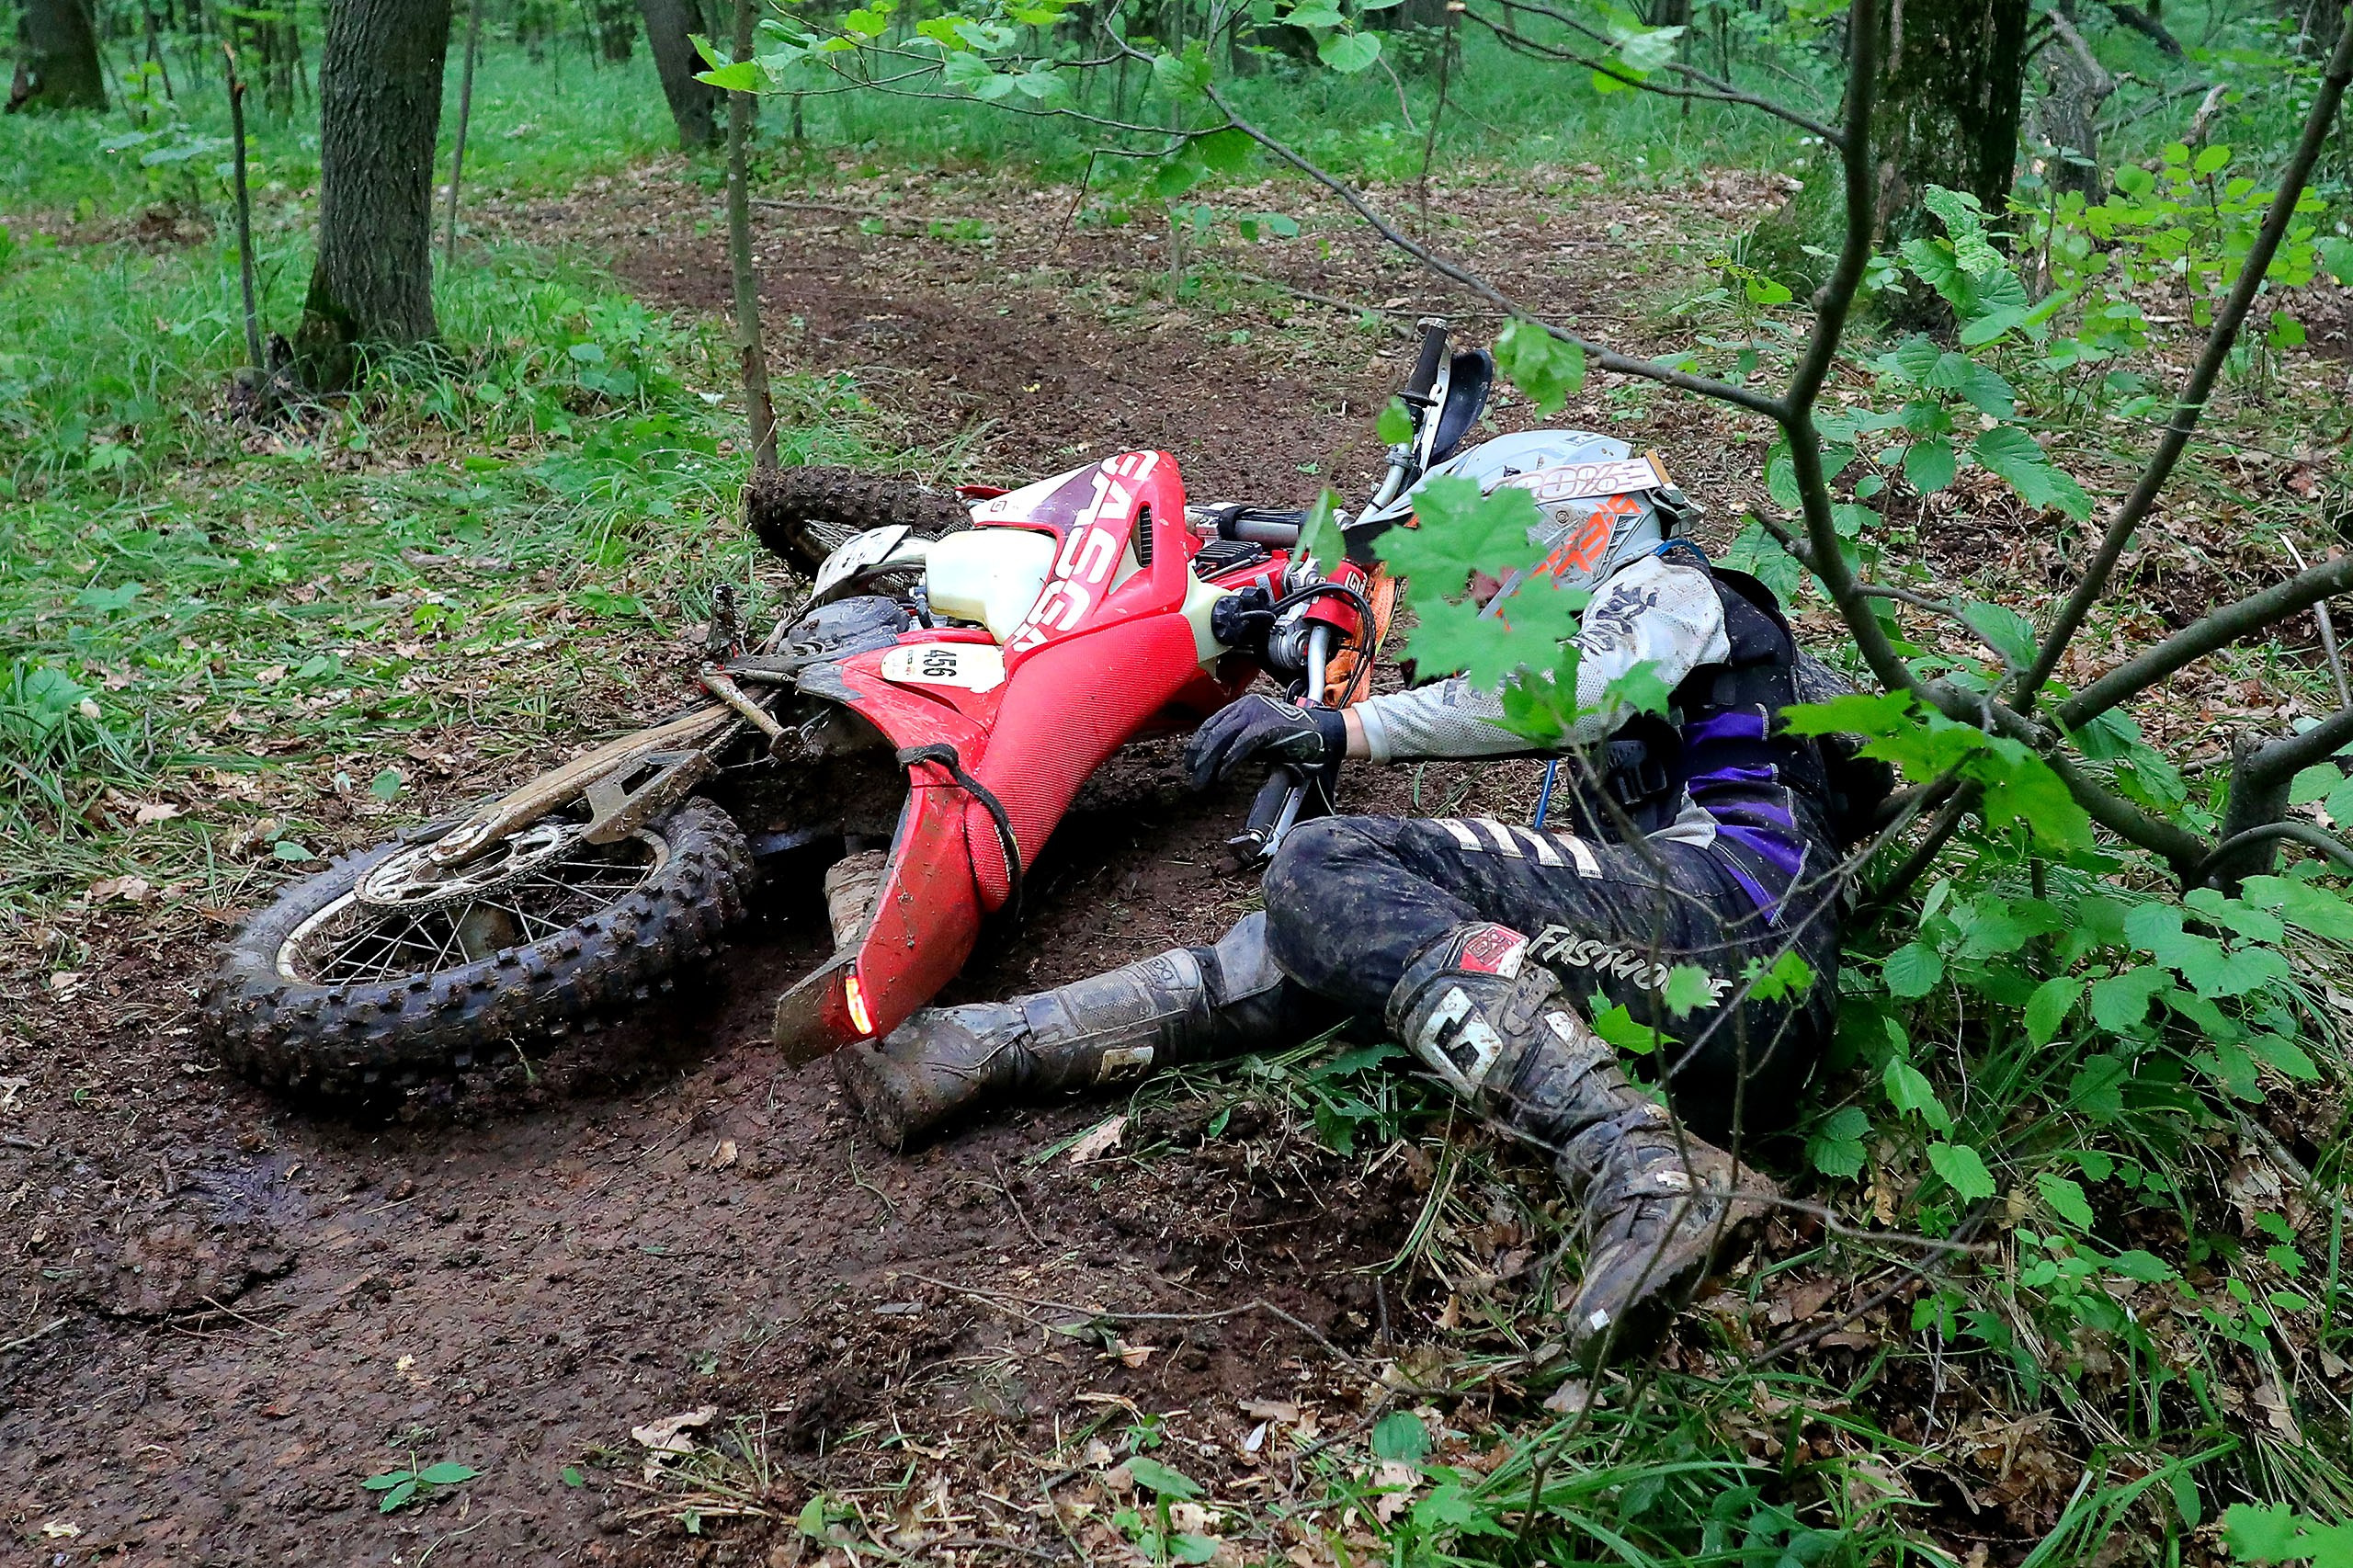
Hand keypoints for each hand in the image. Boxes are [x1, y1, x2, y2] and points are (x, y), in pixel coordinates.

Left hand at [1185, 694, 1348, 789]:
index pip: (1212, 723)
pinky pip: (1241, 744)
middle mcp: (1247, 705)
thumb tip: (1218, 759)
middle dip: (1199, 755)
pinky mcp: (1267, 725)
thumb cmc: (1295, 737)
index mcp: (1244, 706)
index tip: (1190, 761)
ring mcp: (1257, 713)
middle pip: (1213, 730)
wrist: (1325, 732)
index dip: (1198, 744)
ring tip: (1202, 779)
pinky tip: (1222, 774)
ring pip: (1222, 737)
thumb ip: (1240, 743)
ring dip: (1209, 761)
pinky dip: (1229, 760)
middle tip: (1192, 775)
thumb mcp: (1261, 738)